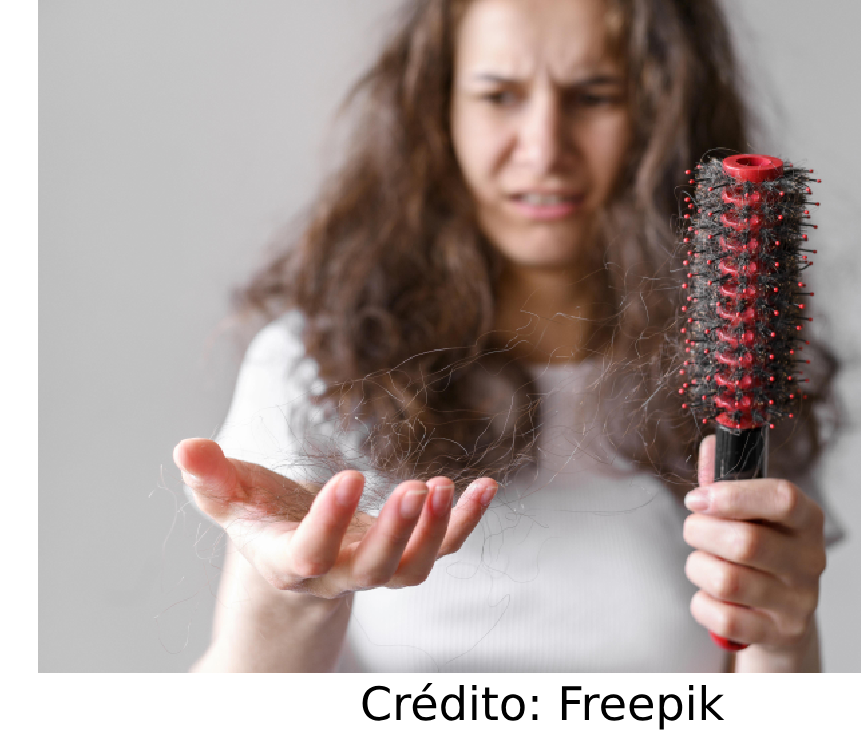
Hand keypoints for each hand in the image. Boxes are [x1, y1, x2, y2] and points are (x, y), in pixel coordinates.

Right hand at [174, 438, 496, 599]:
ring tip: (445, 486)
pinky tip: (486, 486)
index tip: (351, 476)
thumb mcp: (231, 501)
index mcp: (290, 561)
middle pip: (372, 569)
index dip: (329, 523)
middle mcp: (338, 574)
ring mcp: (377, 569)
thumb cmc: (261, 522)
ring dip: (435, 531)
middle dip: (396, 533)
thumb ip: (211, 479)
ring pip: (412, 568)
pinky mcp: (407, 555)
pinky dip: (466, 522)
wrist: (295, 559)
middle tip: (415, 489)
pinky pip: (444, 548)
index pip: (309, 553)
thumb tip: (184, 448)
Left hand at [682, 435, 825, 650]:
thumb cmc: (761, 554)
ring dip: (698, 567)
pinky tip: (709, 595)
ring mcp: (797, 601)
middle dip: (702, 532)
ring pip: (728, 581)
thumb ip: (728, 480)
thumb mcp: (752, 515)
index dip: (734, 495)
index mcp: (808, 520)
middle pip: (747, 542)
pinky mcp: (778, 634)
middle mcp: (810, 560)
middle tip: (692, 529)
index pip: (783, 498)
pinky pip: (723, 618)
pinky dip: (702, 604)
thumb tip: (711, 442)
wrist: (781, 619)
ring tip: (701, 563)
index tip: (698, 497)